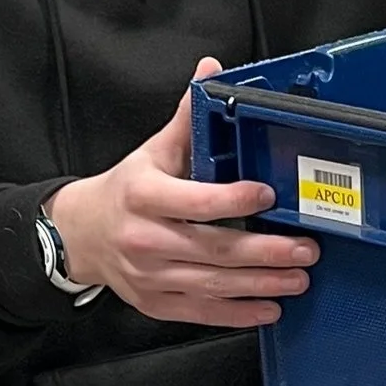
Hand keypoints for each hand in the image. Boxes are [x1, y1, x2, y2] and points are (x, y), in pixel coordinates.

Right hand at [44, 57, 317, 328]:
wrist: (81, 235)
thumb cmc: (125, 191)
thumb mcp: (152, 151)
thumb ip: (187, 118)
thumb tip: (211, 72)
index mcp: (143, 195)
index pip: (194, 201)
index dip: (232, 200)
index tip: (267, 196)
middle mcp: (145, 238)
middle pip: (212, 249)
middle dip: (264, 252)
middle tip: (304, 248)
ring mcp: (150, 275)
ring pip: (212, 283)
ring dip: (261, 284)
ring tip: (298, 277)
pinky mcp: (156, 303)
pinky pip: (201, 311)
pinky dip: (237, 313)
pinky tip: (269, 307)